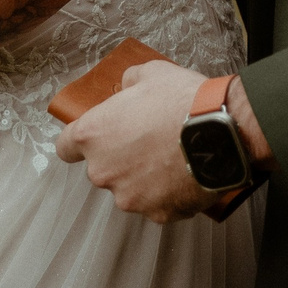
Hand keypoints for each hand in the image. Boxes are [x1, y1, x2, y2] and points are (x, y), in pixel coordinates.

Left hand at [54, 58, 214, 222]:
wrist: (222, 132)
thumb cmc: (183, 102)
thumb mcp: (150, 73)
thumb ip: (128, 83)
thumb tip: (128, 87)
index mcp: (93, 135)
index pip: (66, 147)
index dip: (78, 143)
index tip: (94, 140)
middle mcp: (103, 171)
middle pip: (103, 168)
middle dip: (123, 158)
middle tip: (150, 140)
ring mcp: (129, 197)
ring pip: (131, 189)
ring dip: (145, 177)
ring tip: (173, 157)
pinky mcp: (157, 214)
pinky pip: (158, 204)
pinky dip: (169, 193)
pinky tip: (186, 174)